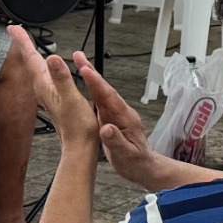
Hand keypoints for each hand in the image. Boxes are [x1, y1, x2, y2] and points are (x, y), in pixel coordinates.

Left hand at [8, 26, 95, 147]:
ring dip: (29, 55)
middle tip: (15, 30)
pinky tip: (42, 66)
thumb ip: (61, 77)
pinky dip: (40, 65)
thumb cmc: (77, 125)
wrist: (79, 145)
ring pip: (34, 68)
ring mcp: (46, 92)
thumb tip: (52, 58)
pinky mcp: (52, 96)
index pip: (30, 58)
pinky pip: (42, 75)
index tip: (12, 27)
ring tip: (25, 43)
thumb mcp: (71, 98)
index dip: (22, 41)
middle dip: (22, 44)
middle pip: (29, 60)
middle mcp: (42, 88)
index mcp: (45, 85)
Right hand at [68, 50, 160, 183]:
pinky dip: (92, 88)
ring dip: (91, 76)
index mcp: (125, 118)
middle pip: (104, 89)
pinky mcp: (112, 117)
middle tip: (78, 55)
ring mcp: (116, 113)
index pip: (109, 98)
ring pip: (101, 92)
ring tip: (79, 62)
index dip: (96, 84)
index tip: (85, 70)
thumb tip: (105, 128)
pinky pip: (100, 99)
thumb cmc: (136, 163)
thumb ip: (116, 141)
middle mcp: (120, 112)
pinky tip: (84, 82)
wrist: (144, 167)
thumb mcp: (126, 155)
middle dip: (91, 72)